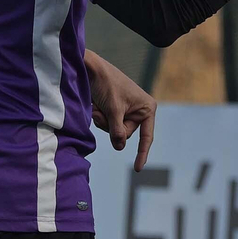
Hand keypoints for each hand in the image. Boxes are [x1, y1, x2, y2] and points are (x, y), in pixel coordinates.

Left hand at [87, 53, 157, 171]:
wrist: (91, 69)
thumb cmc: (107, 84)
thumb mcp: (113, 110)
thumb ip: (117, 131)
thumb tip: (120, 147)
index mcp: (147, 108)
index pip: (146, 136)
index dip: (142, 153)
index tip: (137, 169)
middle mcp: (139, 111)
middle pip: (126, 134)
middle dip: (112, 127)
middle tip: (104, 112)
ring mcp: (126, 111)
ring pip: (114, 131)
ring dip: (103, 122)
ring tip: (98, 107)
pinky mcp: (114, 111)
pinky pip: (107, 125)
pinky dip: (100, 118)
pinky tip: (96, 106)